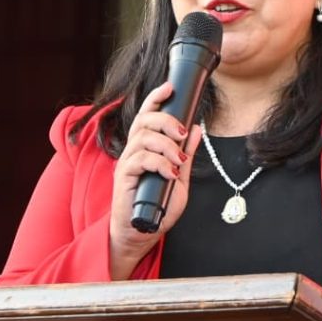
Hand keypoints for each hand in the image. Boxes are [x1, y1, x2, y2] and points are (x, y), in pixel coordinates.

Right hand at [108, 81, 202, 274]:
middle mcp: (134, 151)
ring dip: (166, 145)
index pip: (147, 116)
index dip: (156, 99)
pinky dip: (159, 163)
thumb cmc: (158, 205)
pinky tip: (170, 173)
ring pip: (143, 138)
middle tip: (183, 135)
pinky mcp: (124, 178)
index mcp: (145, 147)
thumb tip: (197, 130)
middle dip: (166, 122)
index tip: (168, 88)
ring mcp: (127, 164)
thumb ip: (186, 154)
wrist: (142, 231)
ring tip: (179, 160)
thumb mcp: (179, 177)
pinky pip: (140, 160)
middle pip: (144, 121)